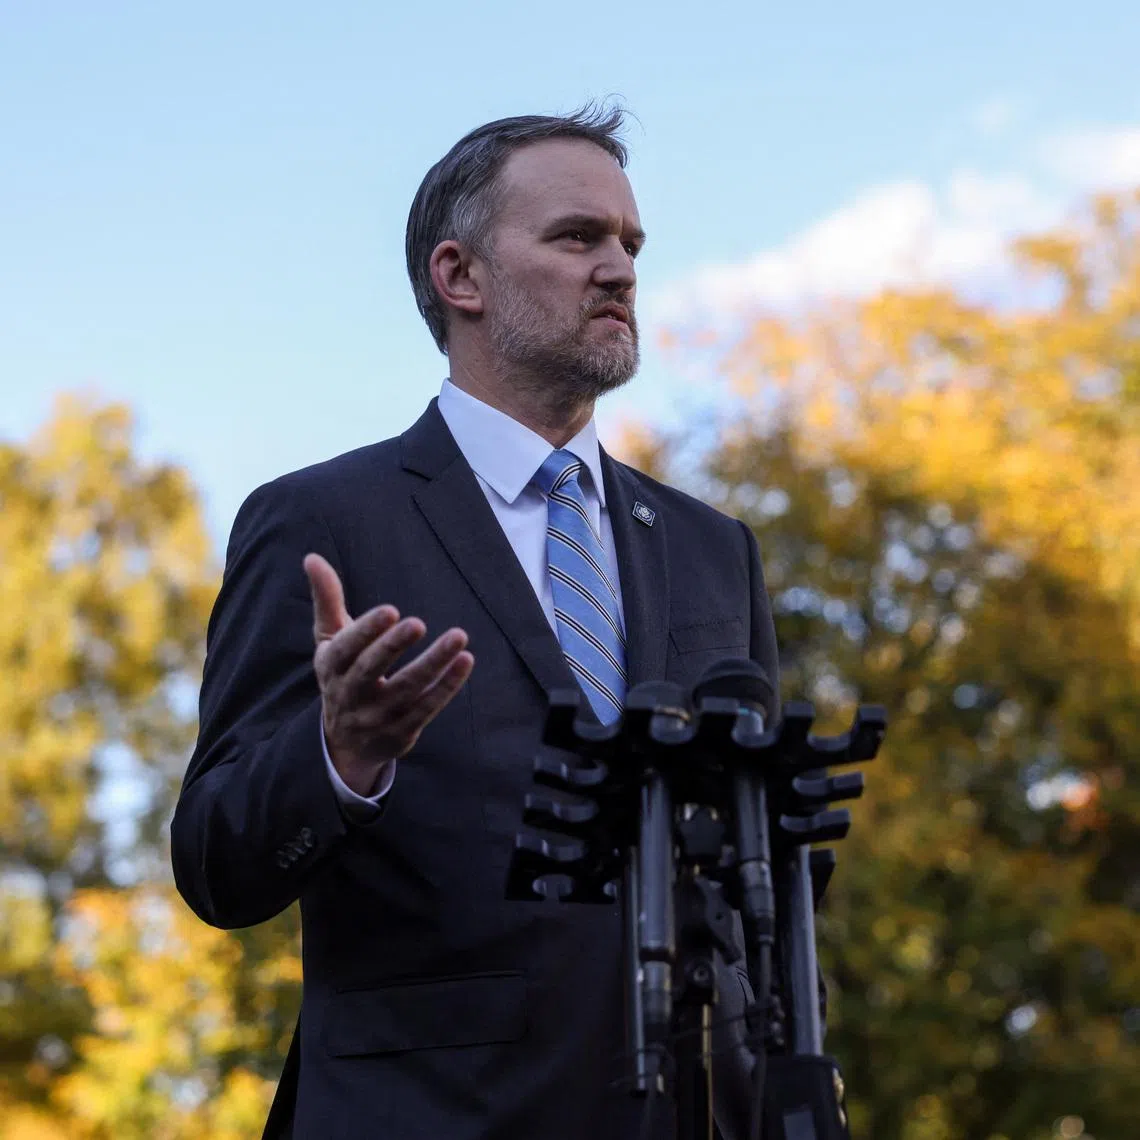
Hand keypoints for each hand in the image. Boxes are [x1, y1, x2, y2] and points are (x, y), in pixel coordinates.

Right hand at [303, 553, 474, 795]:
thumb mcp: (330, 640)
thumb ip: (327, 600)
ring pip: (406, 690)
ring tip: (459, 637)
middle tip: (417, 623)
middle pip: (371, 670)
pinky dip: (446, 687)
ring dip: (433, 664)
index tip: (391, 610)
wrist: (345, 743)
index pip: (346, 649)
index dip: (366, 631)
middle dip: (393, 646)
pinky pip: (426, 708)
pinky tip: (465, 661)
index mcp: (331, 667)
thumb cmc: (342, 674)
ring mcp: (376, 717)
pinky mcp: (401, 732)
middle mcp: (350, 694)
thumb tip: (311, 557)